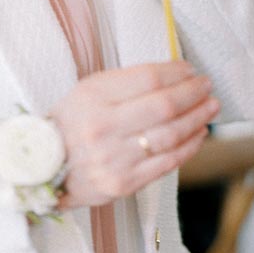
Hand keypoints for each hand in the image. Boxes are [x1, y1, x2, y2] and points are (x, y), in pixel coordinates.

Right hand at [50, 62, 218, 209]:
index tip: (191, 70)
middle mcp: (103, 127)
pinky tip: (199, 134)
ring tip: (210, 108)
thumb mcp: (89, 91)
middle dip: (193, 94)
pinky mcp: (124, 183)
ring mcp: (114, 158)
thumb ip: (127, 83)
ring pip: (171, 135)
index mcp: (93, 97)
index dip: (177, 72)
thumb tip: (175, 75)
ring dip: (197, 119)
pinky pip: (167, 162)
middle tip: (208, 87)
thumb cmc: (73, 123)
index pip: (148, 79)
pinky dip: (189, 146)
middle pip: (164, 106)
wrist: (44, 168)